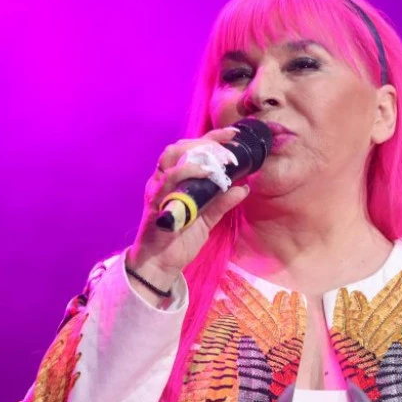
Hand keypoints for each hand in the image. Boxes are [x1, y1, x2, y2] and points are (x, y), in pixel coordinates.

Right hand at [126, 126, 248, 292]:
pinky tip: (207, 173)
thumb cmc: (180, 240)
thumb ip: (223, 202)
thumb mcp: (208, 219)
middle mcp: (162, 180)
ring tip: (220, 159)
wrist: (160, 266)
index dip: (211, 138)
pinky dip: (188, 172)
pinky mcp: (156, 203)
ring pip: (172, 157)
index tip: (233, 135)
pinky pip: (169, 180)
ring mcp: (157, 190)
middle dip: (206, 142)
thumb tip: (245, 187)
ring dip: (198, 153)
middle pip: (180, 147)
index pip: (190, 150)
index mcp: (174, 180)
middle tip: (229, 146)